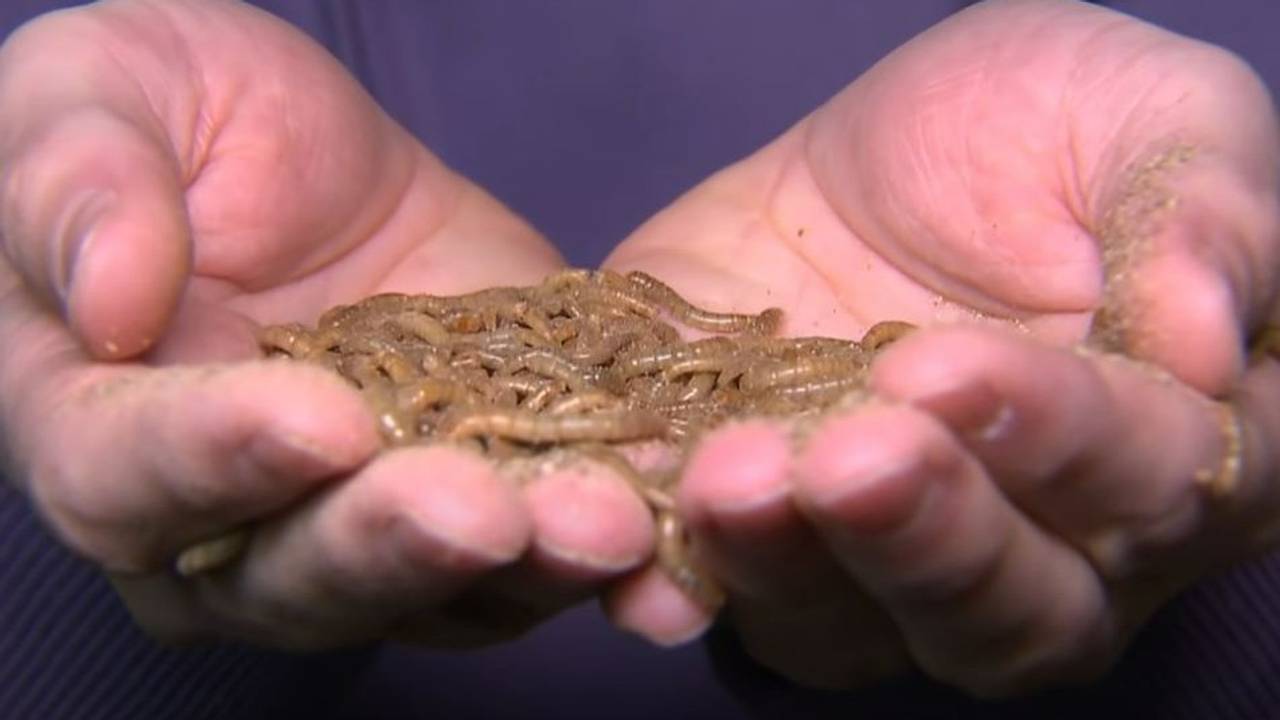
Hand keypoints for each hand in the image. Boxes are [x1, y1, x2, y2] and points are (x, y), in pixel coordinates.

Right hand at [0, 0, 653, 648]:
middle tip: (479, 510)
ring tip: (598, 524)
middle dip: (388, 545)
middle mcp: (228, 514)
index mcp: (99, 424)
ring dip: (515, 567)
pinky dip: (592, 530)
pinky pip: (531, 539)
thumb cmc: (172, 118)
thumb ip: (77, 188)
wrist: (314, 159)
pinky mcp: (480, 487)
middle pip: (290, 575)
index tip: (315, 417)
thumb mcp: (97, 95)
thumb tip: (111, 301)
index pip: (126, 479)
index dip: (213, 458)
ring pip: (428, 587)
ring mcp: (364, 515)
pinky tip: (655, 499)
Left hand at [601, 0, 1279, 694]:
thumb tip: (1209, 346)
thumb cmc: (1033, 128)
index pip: (1151, 487)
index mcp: (1169, 448)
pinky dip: (678, 579)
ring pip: (857, 630)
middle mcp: (1040, 543)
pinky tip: (637, 546)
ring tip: (730, 476)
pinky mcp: (765, 535)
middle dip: (925, 535)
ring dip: (792, 567)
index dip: (1058, 439)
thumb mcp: (1143, 113)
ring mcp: (888, 556)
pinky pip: (726, 596)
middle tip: (849, 453)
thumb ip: (1204, 213)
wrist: (870, 156)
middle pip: (1008, 609)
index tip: (950, 364)